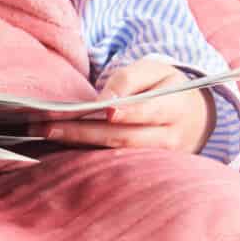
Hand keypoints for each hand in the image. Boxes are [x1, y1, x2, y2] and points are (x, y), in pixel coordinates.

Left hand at [41, 58, 212, 153]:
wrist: (194, 116)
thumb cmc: (167, 87)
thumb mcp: (156, 70)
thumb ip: (130, 79)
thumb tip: (106, 101)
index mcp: (177, 107)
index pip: (152, 110)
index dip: (130, 111)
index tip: (106, 110)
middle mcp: (170, 138)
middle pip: (124, 137)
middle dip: (84, 132)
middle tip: (48, 126)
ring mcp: (158, 159)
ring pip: (115, 154)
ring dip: (78, 144)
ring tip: (46, 134)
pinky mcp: (144, 170)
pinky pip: (112, 164)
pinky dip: (85, 154)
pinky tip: (59, 145)